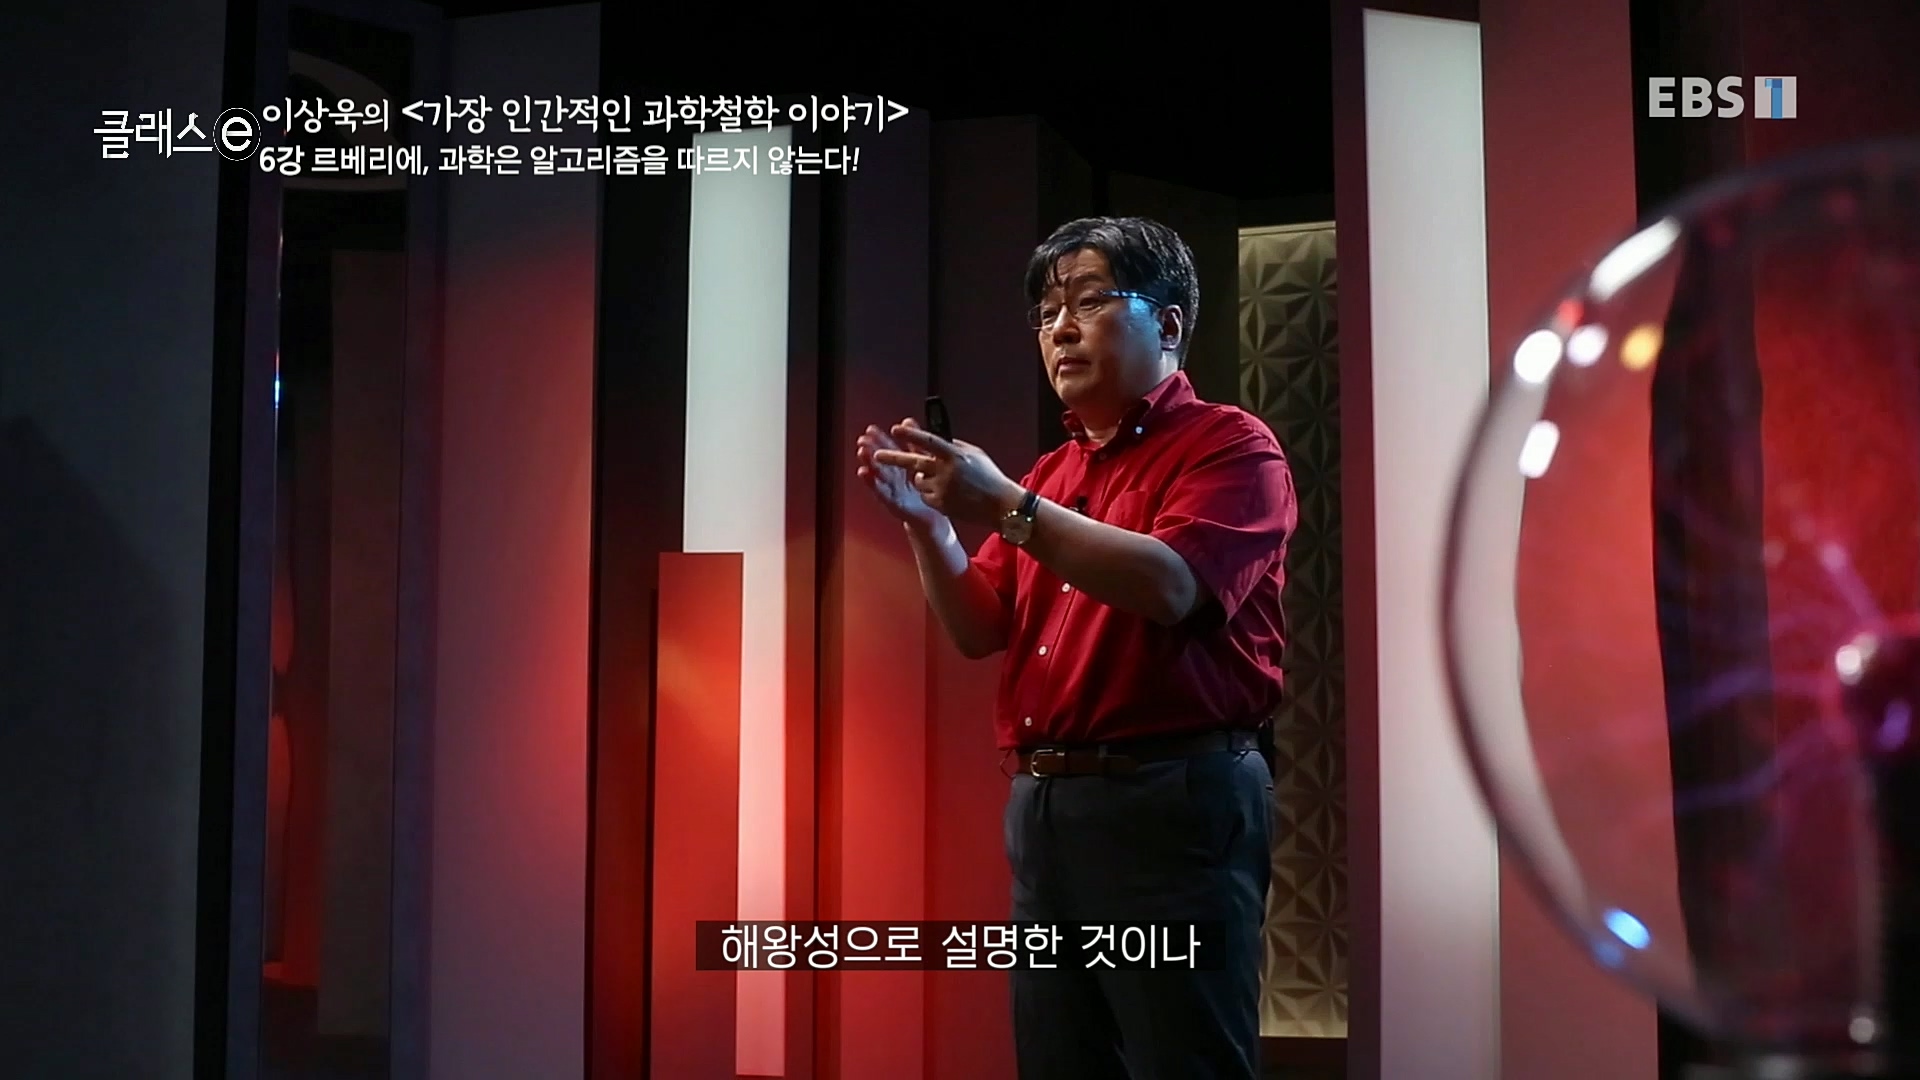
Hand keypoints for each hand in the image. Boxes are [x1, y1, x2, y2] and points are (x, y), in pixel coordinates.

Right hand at [856, 419, 942, 529]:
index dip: (879, 440)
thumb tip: (907, 420)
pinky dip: (872, 483)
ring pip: (878, 475)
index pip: (888, 450)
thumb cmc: (924, 491)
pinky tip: (864, 474)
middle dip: (870, 450)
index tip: (870, 429)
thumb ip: (914, 443)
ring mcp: (892, 491)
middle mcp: (893, 478)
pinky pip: (882, 493)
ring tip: (861, 453)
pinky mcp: (893, 504)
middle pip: (880, 461)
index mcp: (900, 467)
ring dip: (868, 463)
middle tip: (862, 440)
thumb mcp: (920, 463)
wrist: (933, 518)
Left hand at [872, 419, 1023, 528]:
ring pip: (919, 480)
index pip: (928, 442)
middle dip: (892, 458)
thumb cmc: (989, 476)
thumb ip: (953, 446)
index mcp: (955, 455)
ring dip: (924, 478)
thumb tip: (934, 440)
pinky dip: (931, 493)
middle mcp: (947, 471)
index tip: (896, 428)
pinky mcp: (941, 505)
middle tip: (875, 454)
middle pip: (913, 462)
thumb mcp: (974, 454)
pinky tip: (948, 493)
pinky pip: (925, 495)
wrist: (1000, 505)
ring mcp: (943, 489)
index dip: (911, 434)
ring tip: (944, 480)